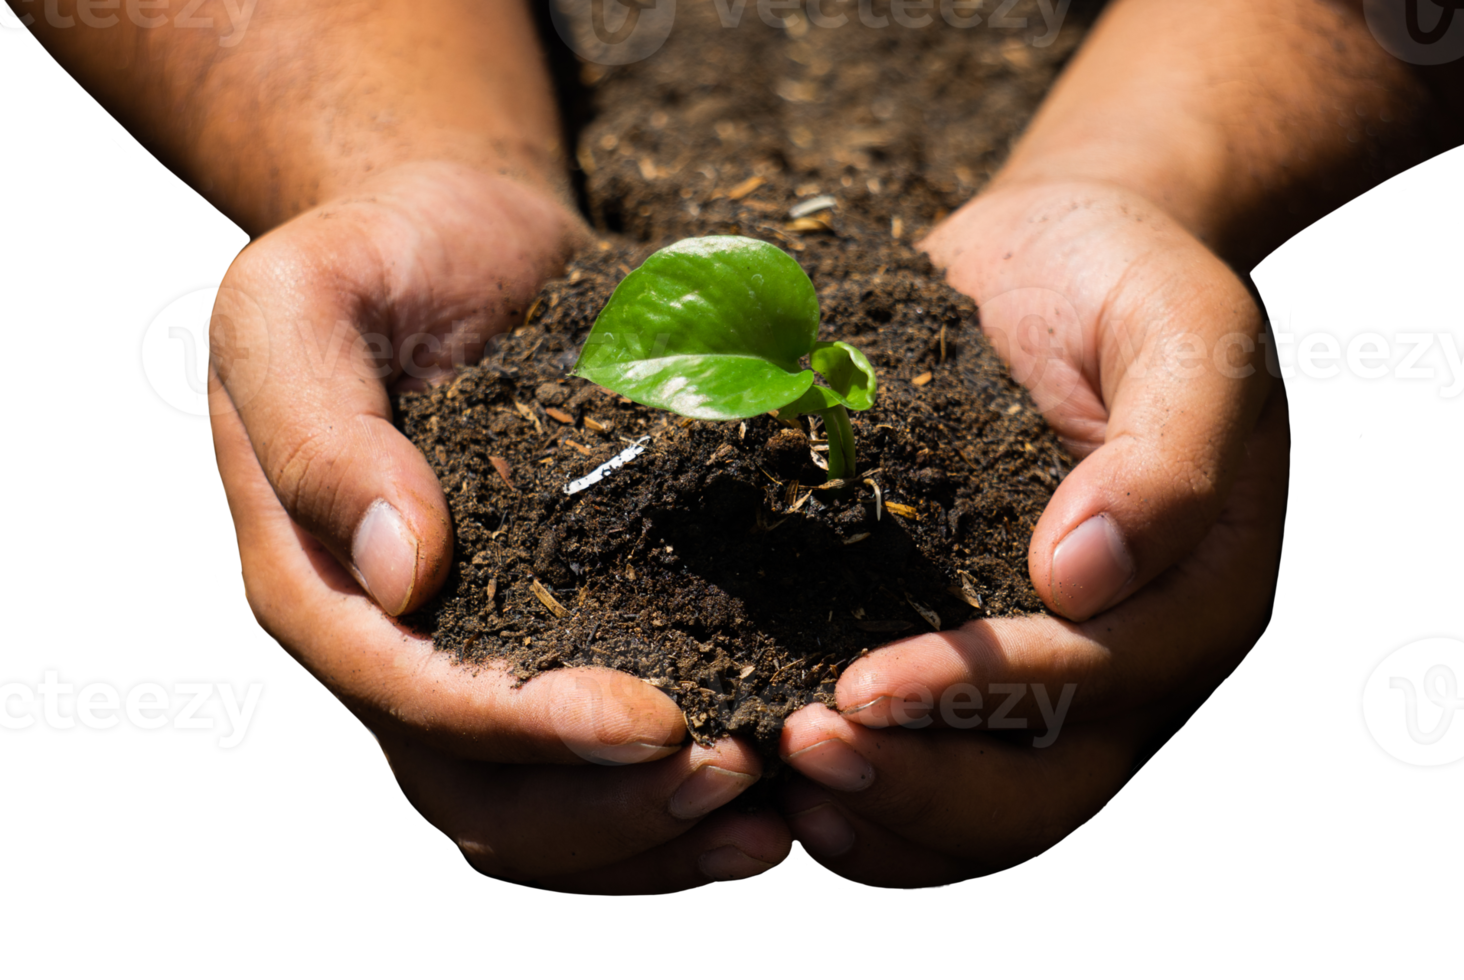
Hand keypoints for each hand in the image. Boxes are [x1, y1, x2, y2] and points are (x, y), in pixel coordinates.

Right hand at [209, 162, 790, 892]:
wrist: (462, 244)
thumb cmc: (382, 258)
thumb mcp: (302, 301)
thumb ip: (319, 429)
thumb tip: (400, 570)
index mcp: (318, 578)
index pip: (402, 693)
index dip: (518, 728)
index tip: (650, 720)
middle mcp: (388, 647)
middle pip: (472, 796)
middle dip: (602, 810)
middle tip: (733, 773)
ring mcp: (469, 663)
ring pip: (535, 822)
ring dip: (648, 840)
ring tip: (767, 815)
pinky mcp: (548, 653)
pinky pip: (590, 780)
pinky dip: (670, 820)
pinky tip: (767, 810)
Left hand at [777, 179, 1288, 886]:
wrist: (1059, 260)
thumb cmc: (1124, 284)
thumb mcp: (1183, 330)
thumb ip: (1166, 450)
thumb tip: (1084, 575)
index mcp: (1195, 591)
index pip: (1101, 678)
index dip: (985, 694)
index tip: (866, 686)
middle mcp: (1130, 661)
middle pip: (1048, 789)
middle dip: (925, 789)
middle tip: (808, 748)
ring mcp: (1053, 680)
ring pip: (991, 814)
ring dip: (888, 819)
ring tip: (787, 789)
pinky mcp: (977, 668)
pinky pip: (939, 775)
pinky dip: (873, 806)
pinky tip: (789, 789)